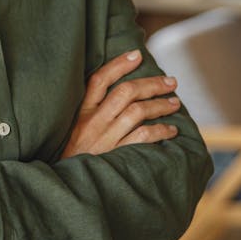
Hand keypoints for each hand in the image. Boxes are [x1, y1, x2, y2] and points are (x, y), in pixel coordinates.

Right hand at [63, 49, 180, 157]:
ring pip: (138, 112)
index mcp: (81, 111)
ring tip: (174, 103)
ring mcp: (105, 138)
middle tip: (170, 81)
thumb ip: (90, 112)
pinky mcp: (116, 155)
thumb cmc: (72, 154)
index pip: (100, 79)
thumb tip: (119, 95)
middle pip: (126, 92)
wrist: (66, 184)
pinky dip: (160, 131)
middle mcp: (93, 121)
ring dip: (160, 105)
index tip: (137, 55)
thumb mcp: (71, 128)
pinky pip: (143, 137)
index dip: (119, 64)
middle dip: (151, 83)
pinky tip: (171, 130)